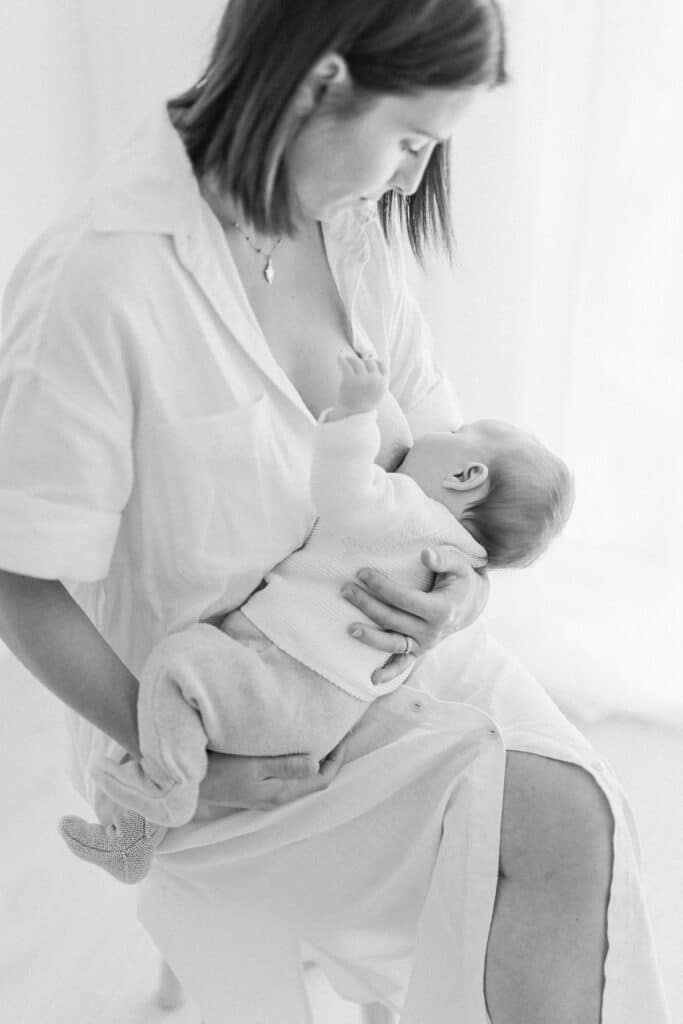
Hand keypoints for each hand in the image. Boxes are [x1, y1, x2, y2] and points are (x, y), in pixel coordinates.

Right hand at [198, 742, 345, 810]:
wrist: (189, 783)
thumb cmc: (219, 770)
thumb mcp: (253, 765)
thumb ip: (285, 766)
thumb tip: (316, 764)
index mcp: (281, 792)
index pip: (321, 780)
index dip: (337, 759)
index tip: (344, 736)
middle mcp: (277, 798)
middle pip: (315, 781)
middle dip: (330, 758)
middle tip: (339, 733)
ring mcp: (266, 795)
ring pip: (302, 779)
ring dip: (315, 759)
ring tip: (322, 737)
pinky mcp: (257, 789)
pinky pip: (288, 777)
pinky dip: (298, 762)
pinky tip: (295, 747)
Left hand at [333, 354, 387, 416]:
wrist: (354, 416)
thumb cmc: (364, 406)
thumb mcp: (376, 395)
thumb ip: (377, 383)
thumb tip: (374, 368)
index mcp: (383, 383)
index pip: (381, 365)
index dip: (374, 363)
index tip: (367, 363)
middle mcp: (374, 379)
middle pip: (369, 362)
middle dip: (362, 362)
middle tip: (354, 361)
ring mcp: (362, 379)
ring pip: (357, 362)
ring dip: (351, 359)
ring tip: (345, 359)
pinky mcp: (350, 379)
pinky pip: (345, 364)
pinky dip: (341, 359)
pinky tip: (339, 357)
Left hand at [342, 545, 488, 684]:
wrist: (472, 604)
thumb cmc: (462, 580)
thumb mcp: (460, 564)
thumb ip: (443, 557)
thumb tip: (425, 554)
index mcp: (441, 610)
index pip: (403, 599)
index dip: (381, 586)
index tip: (362, 573)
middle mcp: (433, 631)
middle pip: (393, 619)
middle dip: (366, 604)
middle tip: (346, 589)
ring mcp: (425, 644)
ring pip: (393, 643)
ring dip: (370, 637)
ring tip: (349, 628)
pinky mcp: (420, 650)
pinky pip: (404, 663)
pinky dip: (389, 672)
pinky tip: (373, 679)